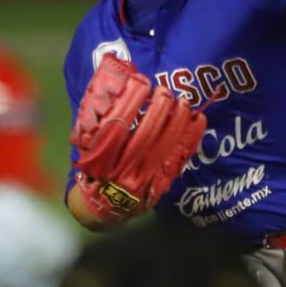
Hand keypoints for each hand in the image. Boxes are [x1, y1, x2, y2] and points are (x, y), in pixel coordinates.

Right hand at [70, 55, 206, 223]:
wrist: (103, 205)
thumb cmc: (93, 166)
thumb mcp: (86, 143)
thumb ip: (97, 116)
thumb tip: (116, 81)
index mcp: (99, 157)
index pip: (116, 125)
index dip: (130, 101)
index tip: (141, 81)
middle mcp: (121, 170)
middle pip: (144, 135)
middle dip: (157, 109)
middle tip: (165, 89)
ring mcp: (143, 179)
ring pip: (164, 146)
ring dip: (177, 120)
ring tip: (183, 100)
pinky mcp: (160, 185)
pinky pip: (179, 159)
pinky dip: (191, 138)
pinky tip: (199, 120)